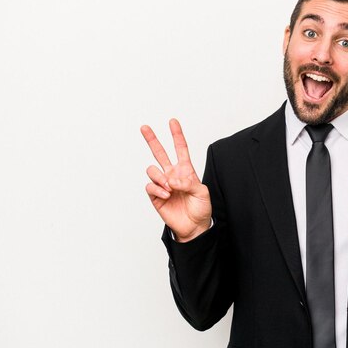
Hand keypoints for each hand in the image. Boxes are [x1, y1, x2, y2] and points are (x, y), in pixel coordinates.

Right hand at [141, 119, 211, 241]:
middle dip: (152, 140)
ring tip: (170, 188)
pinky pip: (150, 186)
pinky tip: (166, 195)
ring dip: (160, 177)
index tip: (173, 121)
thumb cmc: (200, 208)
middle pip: (160, 153)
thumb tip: (173, 180)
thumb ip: (189, 183)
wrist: (194, 226)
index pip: (180, 149)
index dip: (177, 135)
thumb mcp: (202, 192)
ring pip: (152, 170)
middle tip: (144, 127)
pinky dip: (158, 189)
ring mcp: (162, 185)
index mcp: (185, 170)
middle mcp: (172, 175)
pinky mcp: (155, 196)